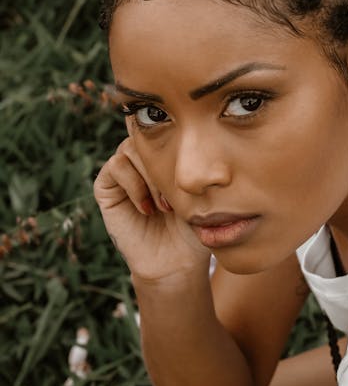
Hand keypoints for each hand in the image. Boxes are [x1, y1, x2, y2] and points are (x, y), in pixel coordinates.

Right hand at [93, 138, 210, 282]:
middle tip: (178, 195)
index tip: (190, 163)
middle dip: (164, 162)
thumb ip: (197, 160)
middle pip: (146, 134)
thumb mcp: (202, 191)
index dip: (173, 134)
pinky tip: (147, 209)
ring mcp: (123, 172)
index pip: (163, 126)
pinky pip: (116, 166)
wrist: (177, 260)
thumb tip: (199, 125)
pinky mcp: (106, 187)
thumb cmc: (194, 227)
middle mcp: (141, 159)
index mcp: (164, 154)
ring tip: (165, 206)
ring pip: (131, 148)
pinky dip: (134, 184)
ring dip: (151, 176)